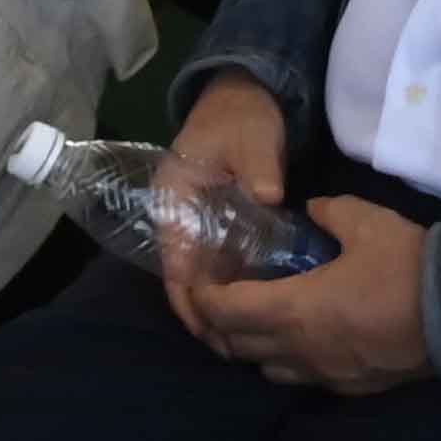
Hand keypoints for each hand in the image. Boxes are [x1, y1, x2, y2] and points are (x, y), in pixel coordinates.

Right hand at [159, 73, 290, 341]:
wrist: (247, 93)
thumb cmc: (242, 115)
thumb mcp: (251, 136)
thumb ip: (257, 166)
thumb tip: (267, 196)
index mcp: (173, 200)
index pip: (174, 260)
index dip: (188, 296)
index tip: (207, 326)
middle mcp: (180, 216)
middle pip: (185, 275)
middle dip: (202, 311)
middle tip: (229, 346)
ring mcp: (200, 220)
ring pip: (203, 271)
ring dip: (218, 301)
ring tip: (242, 337)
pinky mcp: (221, 220)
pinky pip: (222, 259)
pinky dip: (233, 281)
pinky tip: (255, 303)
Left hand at [189, 199, 431, 393]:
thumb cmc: (407, 268)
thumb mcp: (370, 223)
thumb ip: (332, 212)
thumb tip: (313, 208)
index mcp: (292, 309)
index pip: (224, 311)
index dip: (202, 297)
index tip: (200, 280)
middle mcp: (295, 350)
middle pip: (234, 347)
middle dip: (219, 324)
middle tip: (223, 298)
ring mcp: (319, 373)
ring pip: (263, 368)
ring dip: (252, 347)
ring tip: (262, 321)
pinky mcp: (344, 387)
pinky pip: (299, 377)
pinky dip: (288, 360)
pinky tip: (307, 340)